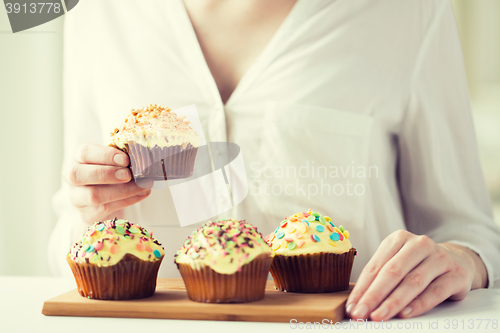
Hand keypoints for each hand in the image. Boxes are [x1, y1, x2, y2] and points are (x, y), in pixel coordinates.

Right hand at [63, 143, 151, 223]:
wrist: (104, 200)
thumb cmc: (110, 173)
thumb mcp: (113, 161)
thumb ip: (122, 159)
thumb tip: (141, 159)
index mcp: (77, 158)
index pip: (84, 152)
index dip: (105, 155)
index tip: (125, 159)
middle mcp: (72, 178)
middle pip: (79, 175)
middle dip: (107, 174)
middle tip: (129, 174)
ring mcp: (77, 198)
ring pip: (93, 196)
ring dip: (122, 191)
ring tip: (142, 186)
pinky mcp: (87, 214)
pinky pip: (105, 209)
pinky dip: (127, 201)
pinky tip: (141, 194)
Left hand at [346, 230, 487, 320]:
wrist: (457, 261)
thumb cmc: (418, 265)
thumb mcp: (398, 263)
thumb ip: (380, 277)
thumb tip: (358, 302)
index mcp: (399, 238)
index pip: (375, 266)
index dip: (362, 288)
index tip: (351, 306)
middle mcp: (419, 244)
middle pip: (392, 272)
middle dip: (373, 296)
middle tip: (361, 313)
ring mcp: (440, 258)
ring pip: (412, 282)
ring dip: (393, 302)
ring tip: (379, 316)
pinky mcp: (456, 275)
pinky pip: (434, 292)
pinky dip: (418, 305)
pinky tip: (404, 314)